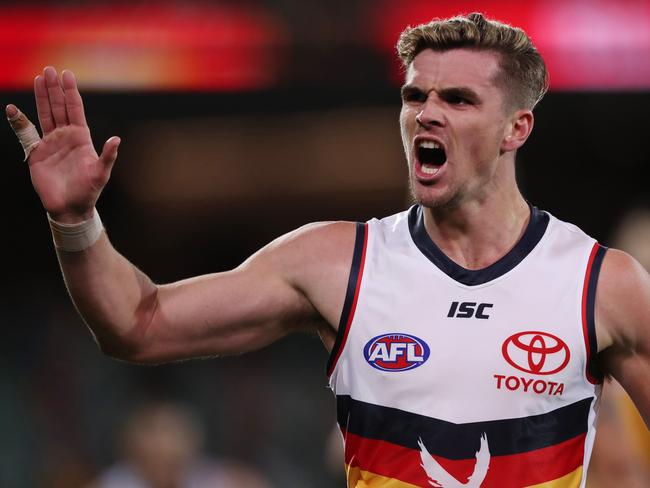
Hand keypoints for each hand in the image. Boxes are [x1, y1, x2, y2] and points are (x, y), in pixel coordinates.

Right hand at [7, 67, 119, 222]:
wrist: (71, 208)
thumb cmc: (89, 191)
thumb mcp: (102, 172)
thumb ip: (108, 155)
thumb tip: (117, 139)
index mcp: (81, 137)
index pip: (75, 109)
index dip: (71, 92)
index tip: (67, 74)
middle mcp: (65, 136)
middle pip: (58, 107)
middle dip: (54, 89)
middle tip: (49, 70)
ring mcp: (50, 143)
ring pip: (44, 115)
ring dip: (41, 97)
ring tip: (38, 79)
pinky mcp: (36, 153)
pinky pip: (26, 134)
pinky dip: (19, 121)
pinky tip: (12, 109)